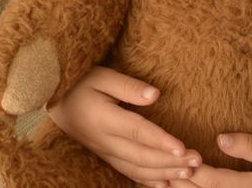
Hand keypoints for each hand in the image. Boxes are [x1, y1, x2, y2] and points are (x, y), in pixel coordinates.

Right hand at [46, 66, 201, 187]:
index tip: (182, 147)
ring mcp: (105, 152)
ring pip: (137, 169)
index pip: (136, 131)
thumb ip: (127, 85)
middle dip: (170, 161)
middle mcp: (105, 141)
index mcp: (104, 118)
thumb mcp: (100, 76)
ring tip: (189, 172)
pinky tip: (166, 184)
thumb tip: (155, 94)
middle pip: (141, 156)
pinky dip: (148, 181)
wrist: (54, 105)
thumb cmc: (79, 84)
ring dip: (164, 173)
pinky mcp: (107, 157)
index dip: (159, 140)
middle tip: (197, 161)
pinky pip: (129, 173)